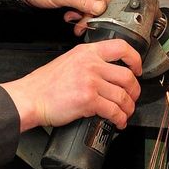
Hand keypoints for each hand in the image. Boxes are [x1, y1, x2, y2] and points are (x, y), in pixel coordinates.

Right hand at [1, 39, 142, 130]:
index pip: (121, 46)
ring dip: (128, 108)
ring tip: (125, 113)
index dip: (135, 59)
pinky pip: (113, 110)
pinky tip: (118, 121)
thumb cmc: (45, 83)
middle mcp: (91, 64)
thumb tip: (108, 71)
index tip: (137, 69)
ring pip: (123, 95)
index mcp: (87, 52)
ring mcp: (90, 81)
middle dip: (135, 90)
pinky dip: (120, 118)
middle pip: (127, 75)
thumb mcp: (69, 60)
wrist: (30, 98)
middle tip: (132, 97)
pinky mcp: (88, 100)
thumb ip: (89, 61)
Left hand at [12, 0, 113, 17]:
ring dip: (83, 14)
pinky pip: (82, 2)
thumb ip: (84, 1)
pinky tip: (69, 16)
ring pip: (91, 2)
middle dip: (91, 13)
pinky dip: (77, 11)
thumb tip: (101, 7)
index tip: (97, 18)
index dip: (104, 5)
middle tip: (82, 24)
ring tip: (73, 21)